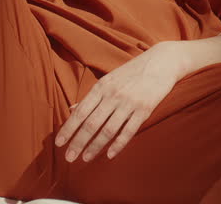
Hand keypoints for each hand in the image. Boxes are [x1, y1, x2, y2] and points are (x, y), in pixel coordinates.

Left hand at [55, 40, 187, 162]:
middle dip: (78, 142)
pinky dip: (118, 145)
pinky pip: (128, 131)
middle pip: (91, 124)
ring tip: (85, 158)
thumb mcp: (109, 79)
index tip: (59, 143)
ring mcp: (129, 103)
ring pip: (108, 130)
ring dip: (95, 147)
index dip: (68, 129)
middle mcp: (113, 95)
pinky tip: (110, 155)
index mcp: (102, 86)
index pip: (80, 112)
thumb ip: (92, 96)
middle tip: (68, 158)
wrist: (162, 61)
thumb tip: (71, 109)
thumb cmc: (133, 71)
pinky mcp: (145, 110)